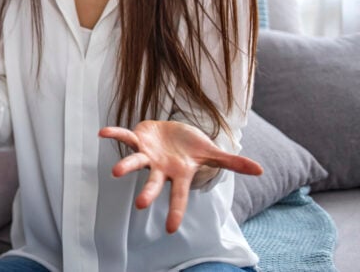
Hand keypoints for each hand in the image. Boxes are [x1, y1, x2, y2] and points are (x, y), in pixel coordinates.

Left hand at [100, 120, 261, 233]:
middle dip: (148, 193)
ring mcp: (148, 155)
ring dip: (126, 166)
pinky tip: (102, 132)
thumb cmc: (191, 147)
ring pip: (135, 162)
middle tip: (140, 205)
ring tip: (116, 172)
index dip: (175, 211)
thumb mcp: (212, 153)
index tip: (170, 230)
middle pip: (154, 183)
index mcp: (179, 174)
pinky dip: (115, 134)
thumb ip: (232, 163)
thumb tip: (261, 171)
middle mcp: (161, 168)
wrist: (174, 133)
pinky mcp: (138, 140)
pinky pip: (124, 137)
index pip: (179, 196)